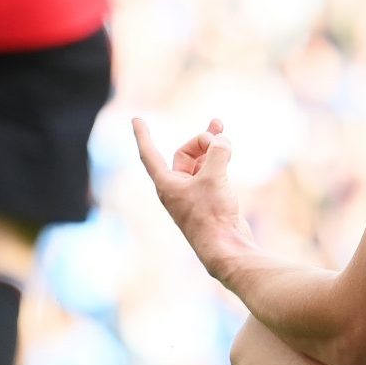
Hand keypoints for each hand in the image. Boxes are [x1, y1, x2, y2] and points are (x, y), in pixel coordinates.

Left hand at [133, 116, 253, 281]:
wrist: (225, 246)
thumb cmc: (212, 215)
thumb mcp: (214, 177)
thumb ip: (217, 152)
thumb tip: (222, 140)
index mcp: (167, 183)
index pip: (149, 154)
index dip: (142, 135)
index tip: (136, 119)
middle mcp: (177, 188)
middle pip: (184, 153)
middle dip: (201, 140)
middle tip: (218, 132)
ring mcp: (194, 194)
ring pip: (200, 162)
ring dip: (211, 147)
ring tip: (223, 129)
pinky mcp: (210, 199)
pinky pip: (211, 172)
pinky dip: (218, 160)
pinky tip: (229, 152)